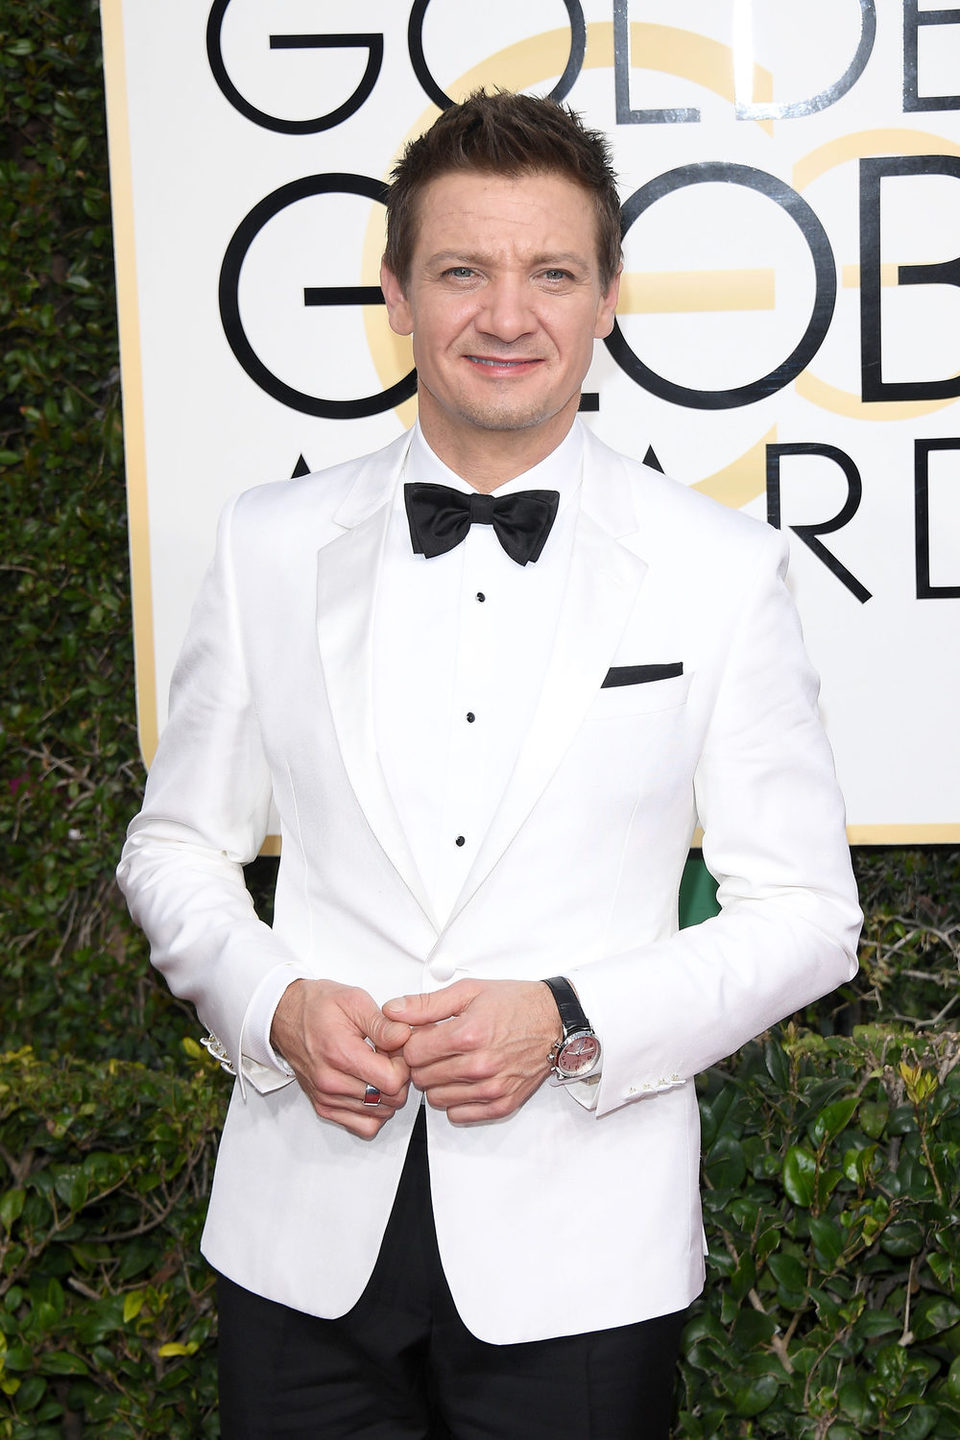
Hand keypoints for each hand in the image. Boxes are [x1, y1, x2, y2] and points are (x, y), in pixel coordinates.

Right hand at [271, 979, 411, 1137]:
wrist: (286, 1016)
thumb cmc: (317, 1007)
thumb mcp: (354, 1001)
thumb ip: (382, 1023)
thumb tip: (404, 1036)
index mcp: (340, 1054)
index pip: (392, 1081)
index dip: (405, 1065)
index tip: (398, 1050)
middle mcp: (331, 1082)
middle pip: (390, 1100)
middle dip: (399, 1079)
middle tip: (390, 1058)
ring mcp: (327, 1098)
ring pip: (380, 1114)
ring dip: (387, 1094)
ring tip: (377, 1068)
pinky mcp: (325, 1108)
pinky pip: (363, 1126)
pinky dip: (374, 1111)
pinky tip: (371, 1087)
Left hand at [383, 979, 558, 1123]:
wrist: (554, 1021)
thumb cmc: (514, 1004)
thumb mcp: (468, 992)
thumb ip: (425, 1004)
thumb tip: (392, 1011)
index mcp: (467, 1034)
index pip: (412, 1053)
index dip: (411, 1043)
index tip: (421, 1037)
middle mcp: (479, 1065)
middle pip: (421, 1077)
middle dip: (422, 1063)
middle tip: (436, 1049)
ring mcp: (491, 1089)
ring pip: (436, 1099)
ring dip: (437, 1082)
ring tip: (452, 1063)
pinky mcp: (501, 1105)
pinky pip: (458, 1114)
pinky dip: (455, 1100)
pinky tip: (464, 1080)